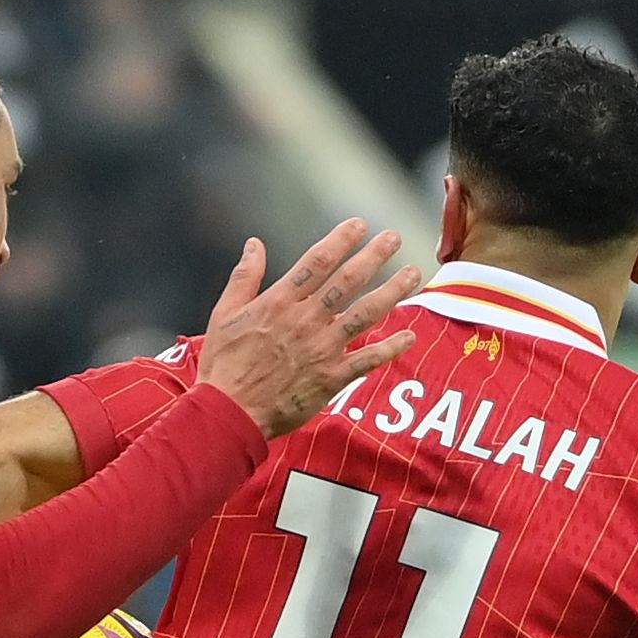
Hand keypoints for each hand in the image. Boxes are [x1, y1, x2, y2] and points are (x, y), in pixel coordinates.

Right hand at [194, 223, 420, 437]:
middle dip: (374, 256)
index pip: (317, 261)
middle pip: (348, 281)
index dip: (342, 239)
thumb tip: (255, 244)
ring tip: (414, 274)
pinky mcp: (331, 377)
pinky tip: (410, 336)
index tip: (360, 224)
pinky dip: (390, 348)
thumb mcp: (224, 314)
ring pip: (365, 314)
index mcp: (279, 302)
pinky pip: (367, 360)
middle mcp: (305, 320)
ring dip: (392, 292)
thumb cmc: (223, 365)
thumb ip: (244, 276)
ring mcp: (322, 348)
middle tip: (394, 238)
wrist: (230, 413)